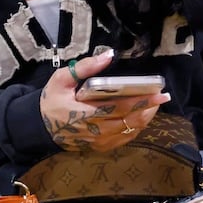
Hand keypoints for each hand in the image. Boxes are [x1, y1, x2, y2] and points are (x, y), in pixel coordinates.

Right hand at [39, 51, 170, 152]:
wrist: (40, 127)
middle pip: (130, 120)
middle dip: (149, 108)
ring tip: (154, 106)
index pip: (120, 107)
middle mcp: (95, 130)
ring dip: (144, 118)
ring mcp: (99, 141)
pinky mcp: (100, 147)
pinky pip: (124, 139)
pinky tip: (139, 119)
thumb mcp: (61, 80)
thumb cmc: (51, 100)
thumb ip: (85, 68)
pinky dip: (135, 128)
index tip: (158, 92)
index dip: (142, 100)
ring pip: (130, 130)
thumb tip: (108, 55)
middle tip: (162, 97)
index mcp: (86, 112)